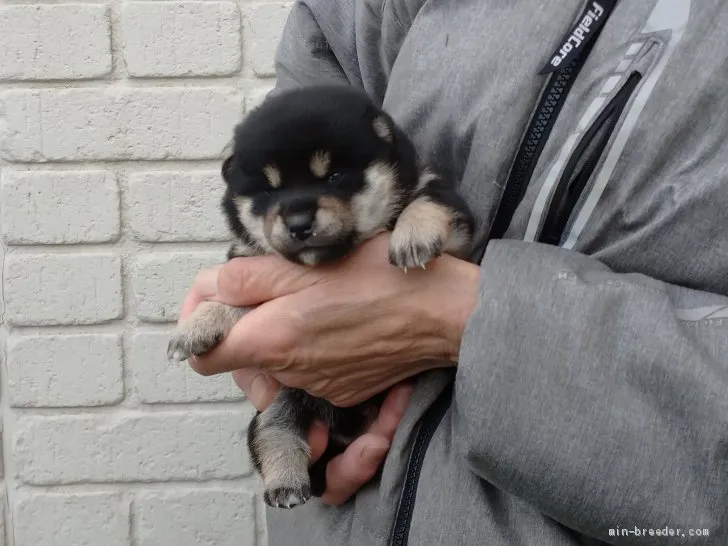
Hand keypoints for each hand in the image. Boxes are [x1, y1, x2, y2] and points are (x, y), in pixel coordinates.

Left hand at [178, 260, 414, 504]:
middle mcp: (290, 373)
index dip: (198, 326)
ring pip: (277, 361)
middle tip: (274, 286)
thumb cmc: (381, 280)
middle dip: (246, 322)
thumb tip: (213, 286)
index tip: (215, 301)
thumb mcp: (309, 263)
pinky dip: (312, 347)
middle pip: (241, 355)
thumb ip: (250, 277)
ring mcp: (317, 386)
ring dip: (282, 333)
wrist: (442, 314)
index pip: (201, 356)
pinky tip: (340, 321)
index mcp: (273, 340)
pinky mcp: (342, 389)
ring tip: (314, 301)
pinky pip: (309, 371)